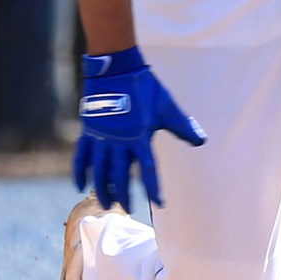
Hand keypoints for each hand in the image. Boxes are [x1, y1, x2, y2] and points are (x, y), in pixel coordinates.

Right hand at [72, 47, 205, 212]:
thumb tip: (201, 140)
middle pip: (120, 176)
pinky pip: (81, 156)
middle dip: (124, 195)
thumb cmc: (144, 87)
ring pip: (99, 170)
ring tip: (107, 204)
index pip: (148, 170)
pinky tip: (79, 185)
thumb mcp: (166, 107)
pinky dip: (79, 171)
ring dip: (103, 189)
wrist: (117, 69)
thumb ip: (182, 126)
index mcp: (140, 137)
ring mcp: (101, 137)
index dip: (153, 188)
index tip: (159, 204)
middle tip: (127, 210)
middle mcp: (119, 142)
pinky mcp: (89, 132)